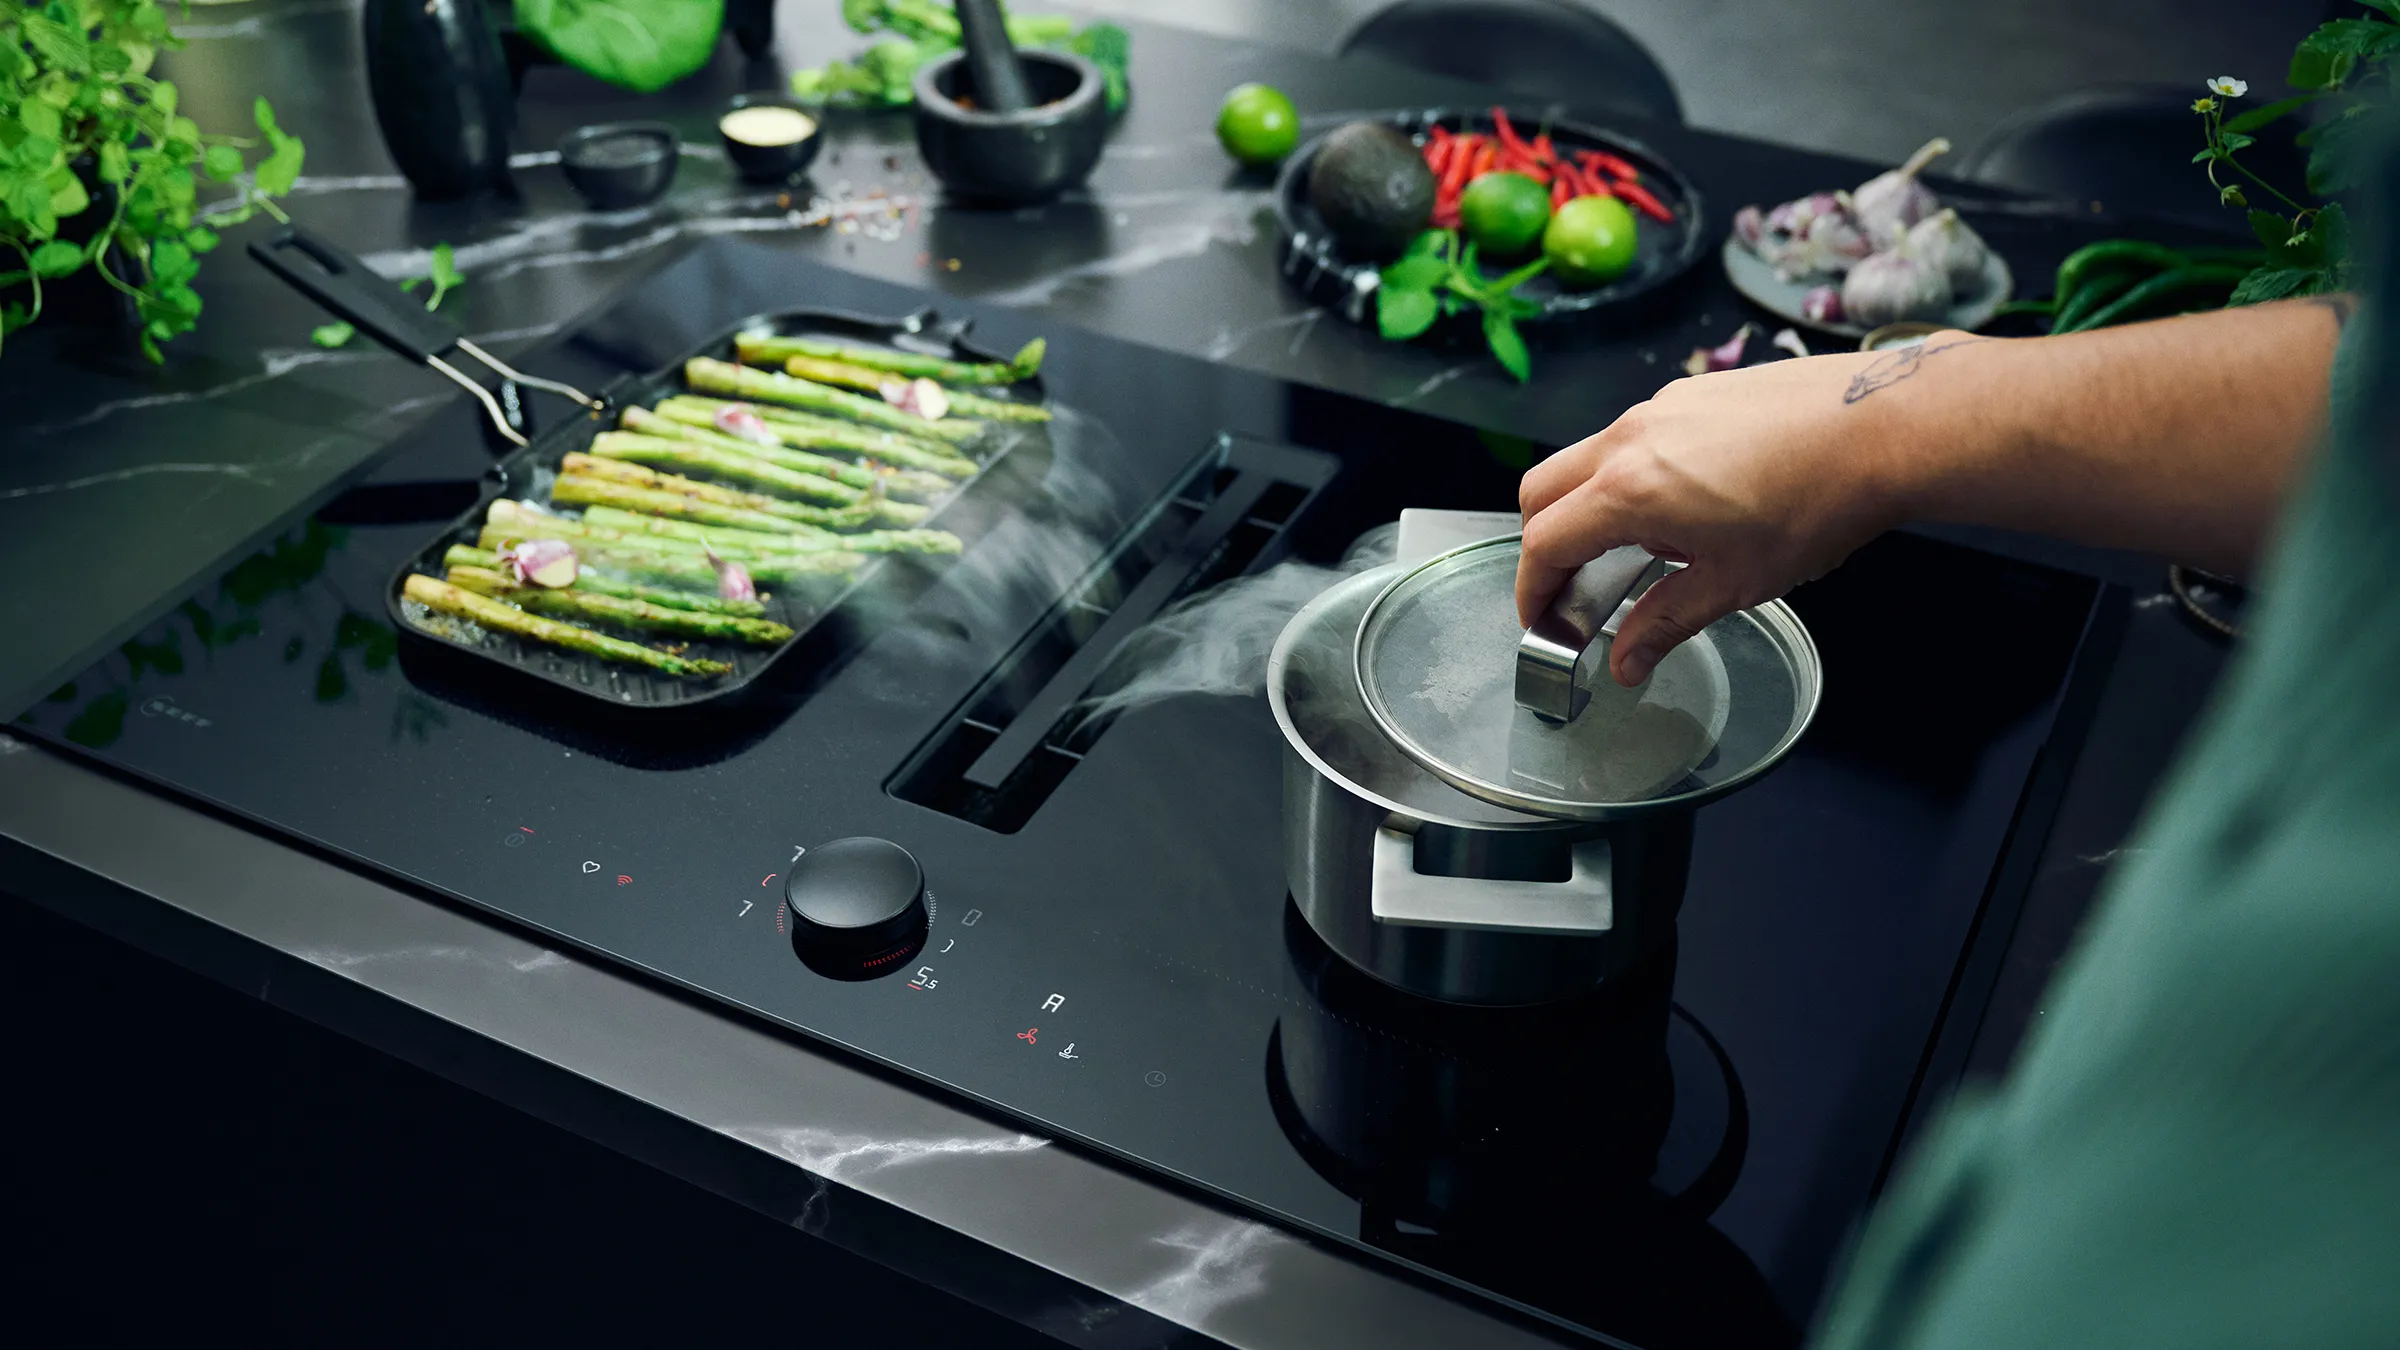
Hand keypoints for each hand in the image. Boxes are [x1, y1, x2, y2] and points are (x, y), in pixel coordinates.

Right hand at [1517, 342, 1941, 684]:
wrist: (1882, 426)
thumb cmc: (1816, 504)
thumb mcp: (1733, 584)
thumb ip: (1665, 623)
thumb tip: (1626, 662)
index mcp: (1628, 491)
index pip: (1544, 542)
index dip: (1533, 589)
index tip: (1541, 619)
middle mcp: (1630, 439)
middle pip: (1543, 491)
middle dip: (1543, 543)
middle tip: (1568, 587)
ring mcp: (1660, 408)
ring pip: (1587, 458)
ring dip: (1588, 507)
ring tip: (1642, 551)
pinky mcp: (1693, 392)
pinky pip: (1634, 436)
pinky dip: (1630, 475)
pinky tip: (1687, 507)